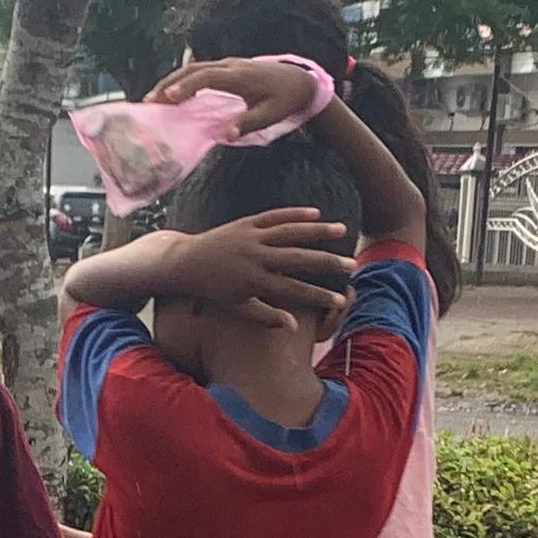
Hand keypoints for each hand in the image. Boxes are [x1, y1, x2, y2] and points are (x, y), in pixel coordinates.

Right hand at [151, 54, 327, 137]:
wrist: (299, 80)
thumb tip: (225, 135)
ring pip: (193, 68)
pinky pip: (199, 71)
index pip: (206, 78)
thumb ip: (248, 123)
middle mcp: (230, 66)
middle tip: (149, 102)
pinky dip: (182, 80)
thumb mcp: (271, 115)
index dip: (186, 87)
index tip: (168, 99)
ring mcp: (227, 65)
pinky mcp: (226, 69)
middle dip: (169, 83)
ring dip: (172, 81)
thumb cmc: (285, 100)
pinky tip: (171, 94)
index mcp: (239, 77)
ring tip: (153, 99)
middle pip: (193, 70)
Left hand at [173, 207, 358, 327]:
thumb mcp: (237, 307)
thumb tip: (294, 325)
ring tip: (342, 230)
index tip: (340, 300)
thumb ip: (266, 316)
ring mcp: (251, 238)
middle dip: (327, 262)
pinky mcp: (246, 223)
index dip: (319, 296)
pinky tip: (316, 213)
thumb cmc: (213, 290)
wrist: (185, 263)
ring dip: (318, 231)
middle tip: (352, 264)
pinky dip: (295, 213)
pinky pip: (275, 216)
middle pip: (298, 259)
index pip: (294, 291)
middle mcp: (255, 258)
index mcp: (254, 282)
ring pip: (290, 232)